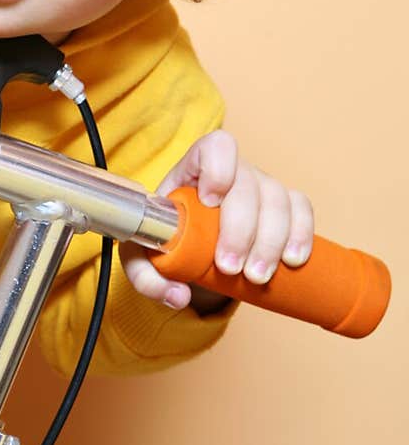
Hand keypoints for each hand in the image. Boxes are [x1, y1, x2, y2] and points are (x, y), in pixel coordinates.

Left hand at [119, 130, 314, 311]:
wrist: (188, 244)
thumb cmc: (165, 239)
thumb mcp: (142, 258)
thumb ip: (146, 277)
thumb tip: (179, 297)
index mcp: (194, 168)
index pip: (215, 148)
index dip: (218, 169)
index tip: (210, 203)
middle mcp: (233, 172)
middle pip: (247, 185)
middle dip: (242, 230)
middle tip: (231, 269)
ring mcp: (261, 186)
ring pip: (277, 199)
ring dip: (271, 240)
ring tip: (257, 277)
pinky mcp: (283, 206)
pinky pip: (302, 208)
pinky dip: (301, 234)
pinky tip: (292, 261)